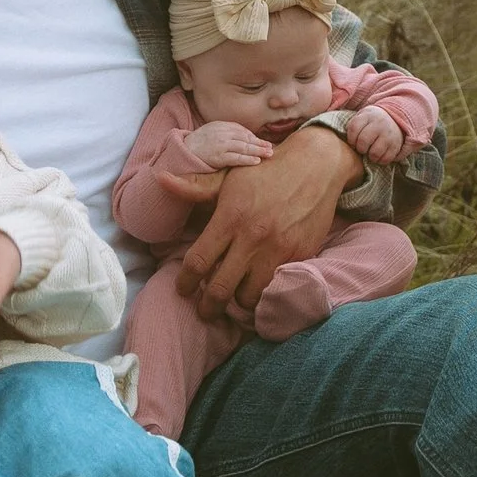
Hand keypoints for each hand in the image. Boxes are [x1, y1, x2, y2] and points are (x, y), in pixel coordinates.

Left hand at [176, 129, 358, 323]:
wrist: (315, 166)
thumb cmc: (266, 172)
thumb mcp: (230, 176)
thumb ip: (195, 187)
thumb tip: (161, 180)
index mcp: (231, 217)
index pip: (198, 262)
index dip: (185, 282)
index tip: (183, 289)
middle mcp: (253, 237)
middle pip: (220, 289)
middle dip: (208, 307)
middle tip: (205, 310)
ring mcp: (279, 249)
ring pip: (249, 295)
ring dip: (238, 301)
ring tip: (234, 297)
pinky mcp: (300, 255)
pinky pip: (276, 287)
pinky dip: (264, 293)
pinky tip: (258, 289)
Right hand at [179, 120, 273, 177]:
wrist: (183, 152)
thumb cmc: (199, 143)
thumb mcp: (212, 131)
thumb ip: (227, 132)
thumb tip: (245, 137)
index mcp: (221, 125)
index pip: (242, 130)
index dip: (254, 137)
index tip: (263, 142)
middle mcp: (222, 133)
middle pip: (245, 138)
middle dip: (260, 143)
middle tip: (271, 148)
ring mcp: (220, 145)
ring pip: (244, 147)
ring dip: (258, 151)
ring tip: (268, 154)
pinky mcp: (218, 157)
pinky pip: (236, 158)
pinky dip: (247, 159)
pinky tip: (256, 161)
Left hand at [340, 102, 405, 163]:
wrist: (394, 118)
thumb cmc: (371, 122)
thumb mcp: (361, 117)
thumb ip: (351, 127)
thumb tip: (335, 143)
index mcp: (367, 116)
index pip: (353, 129)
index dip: (351, 139)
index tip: (353, 141)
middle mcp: (379, 124)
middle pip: (363, 142)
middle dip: (360, 148)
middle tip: (362, 148)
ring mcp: (388, 134)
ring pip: (374, 153)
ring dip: (370, 155)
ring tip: (370, 151)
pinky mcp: (396, 145)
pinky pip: (385, 159)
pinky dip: (380, 160)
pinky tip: (378, 155)